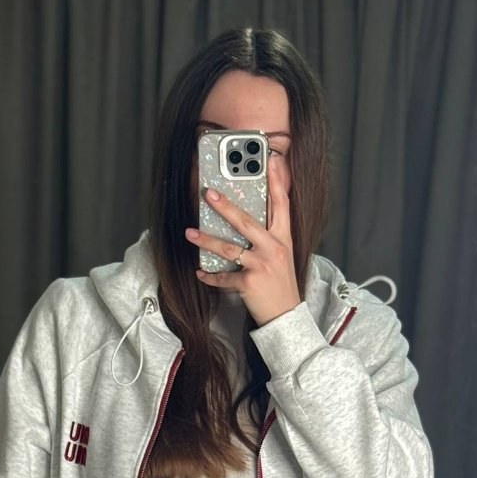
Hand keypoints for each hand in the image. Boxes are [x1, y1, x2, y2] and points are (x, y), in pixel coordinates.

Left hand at [185, 151, 301, 327]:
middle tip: (209, 193)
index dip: (277, 181)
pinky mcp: (249, 283)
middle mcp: (273, 249)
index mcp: (283, 238)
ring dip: (206, 240)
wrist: (286, 316)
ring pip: (229, 249)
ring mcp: (261, 266)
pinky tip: (199, 272)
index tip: (270, 161)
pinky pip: (224, 277)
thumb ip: (269, 235)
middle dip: (226, 206)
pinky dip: (210, 276)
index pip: (282, 204)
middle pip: (247, 222)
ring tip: (190, 233)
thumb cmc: (281, 284)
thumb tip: (246, 218)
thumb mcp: (282, 255)